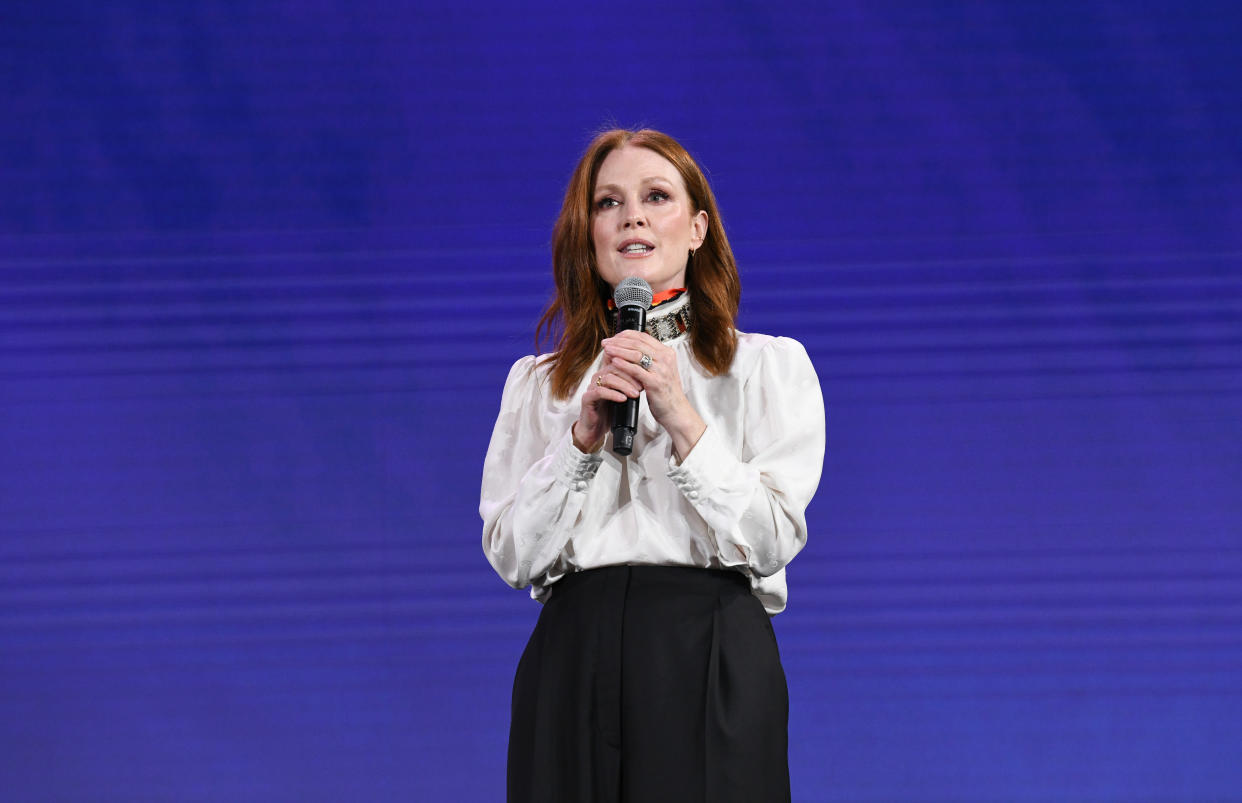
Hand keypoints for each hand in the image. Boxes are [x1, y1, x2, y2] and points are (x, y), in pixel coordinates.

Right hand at [573, 352, 643, 452]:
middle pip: (614, 367)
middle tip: (643, 384)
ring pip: (608, 378)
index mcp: (607, 373)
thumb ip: (631, 384)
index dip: (632, 366)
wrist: (596, 429)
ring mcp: (591, 386)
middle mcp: (598, 377)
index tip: (646, 373)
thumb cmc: (610, 411)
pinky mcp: (587, 398)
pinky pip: (600, 392)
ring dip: (624, 386)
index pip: (619, 361)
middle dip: (631, 375)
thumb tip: (648, 376)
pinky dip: (613, 394)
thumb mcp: (624, 395)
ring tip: (635, 394)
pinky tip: (623, 399)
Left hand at [598, 330, 705, 460]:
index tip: (614, 337)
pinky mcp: (655, 382)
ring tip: (607, 350)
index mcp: (667, 353)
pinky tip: (614, 362)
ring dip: (619, 350)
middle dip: (619, 341)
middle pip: (638, 343)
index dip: (626, 335)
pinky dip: (623, 364)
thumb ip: (650, 358)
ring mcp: (661, 370)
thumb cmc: (666, 392)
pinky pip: (636, 370)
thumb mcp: (661, 370)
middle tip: (606, 342)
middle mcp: (665, 358)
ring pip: (636, 354)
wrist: (676, 411)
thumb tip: (631, 347)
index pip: (643, 336)